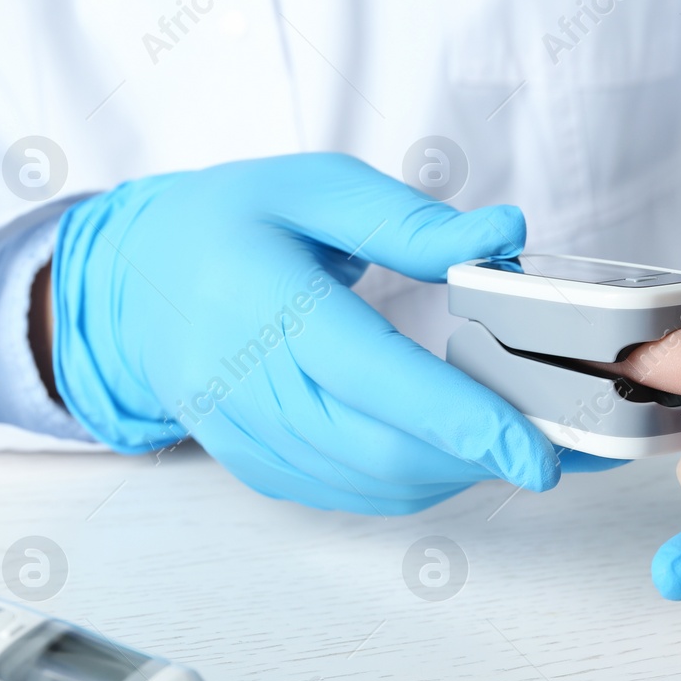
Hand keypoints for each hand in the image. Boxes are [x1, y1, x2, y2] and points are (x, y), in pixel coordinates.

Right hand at [50, 152, 563, 513]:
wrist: (131, 281)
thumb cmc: (231, 223)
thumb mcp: (314, 186)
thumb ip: (408, 219)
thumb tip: (504, 235)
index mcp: (261, 300)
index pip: (373, 376)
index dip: (462, 420)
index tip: (538, 453)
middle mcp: (243, 380)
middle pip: (377, 448)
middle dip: (476, 457)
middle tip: (548, 443)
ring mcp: (242, 433)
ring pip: (366, 483)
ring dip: (450, 473)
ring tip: (507, 439)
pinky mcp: (252, 464)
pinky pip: (343, 494)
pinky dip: (408, 482)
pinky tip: (446, 451)